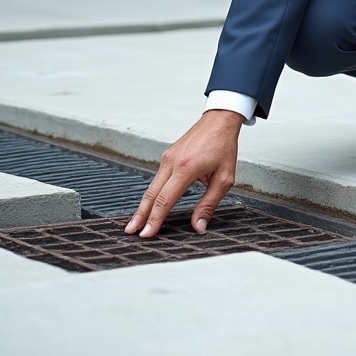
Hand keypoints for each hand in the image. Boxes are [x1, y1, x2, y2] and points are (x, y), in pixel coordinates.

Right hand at [124, 109, 243, 237]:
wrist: (219, 120)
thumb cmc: (223, 146)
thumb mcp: (224, 178)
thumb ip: (209, 204)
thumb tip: (198, 226)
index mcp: (186, 167)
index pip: (165, 199)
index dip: (155, 219)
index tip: (147, 234)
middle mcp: (172, 162)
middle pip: (151, 194)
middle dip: (140, 215)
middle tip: (131, 232)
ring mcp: (167, 157)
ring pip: (151, 186)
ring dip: (143, 206)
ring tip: (136, 223)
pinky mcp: (167, 155)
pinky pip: (157, 178)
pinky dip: (151, 194)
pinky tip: (149, 205)